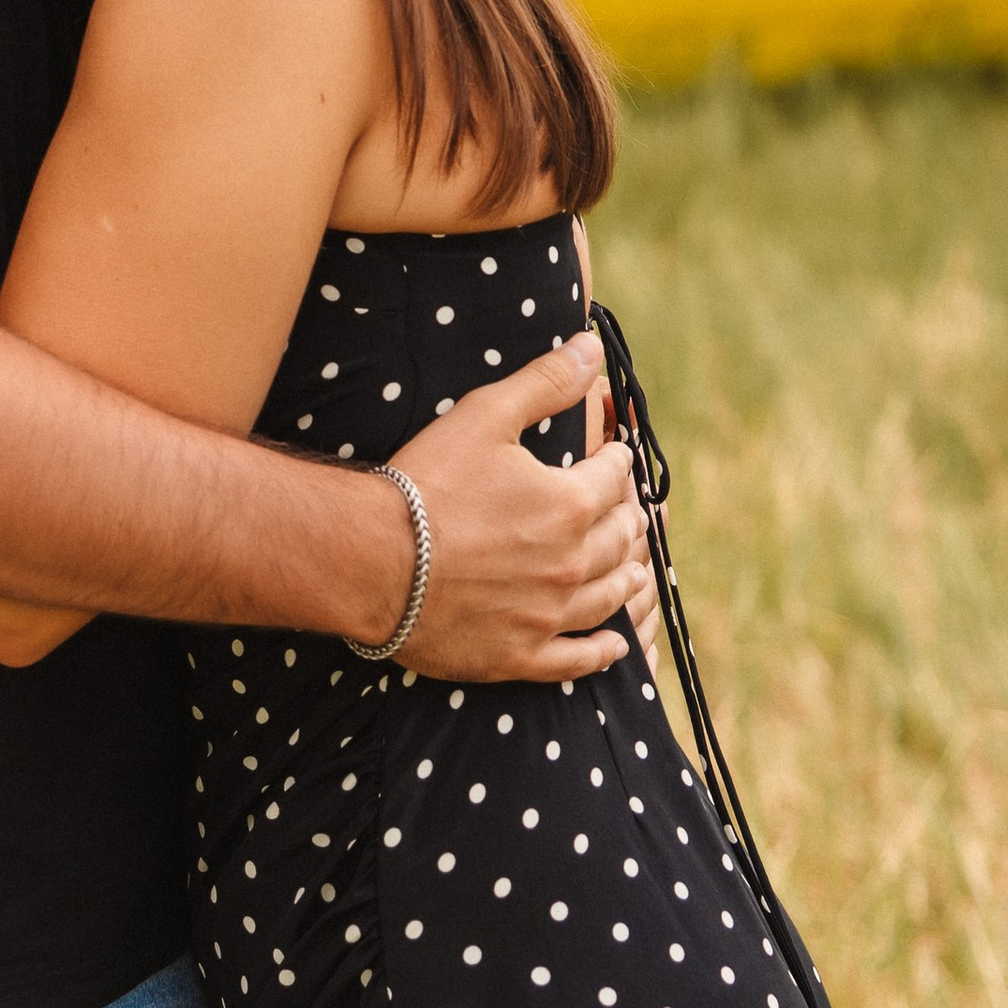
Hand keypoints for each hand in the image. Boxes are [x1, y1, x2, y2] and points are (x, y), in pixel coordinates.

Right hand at [389, 332, 647, 684]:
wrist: (374, 560)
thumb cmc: (428, 482)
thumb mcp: (486, 415)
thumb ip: (546, 382)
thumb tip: (593, 347)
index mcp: (570, 505)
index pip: (615, 478)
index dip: (618, 461)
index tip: (617, 456)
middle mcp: (570, 564)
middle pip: (619, 538)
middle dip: (628, 517)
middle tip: (627, 510)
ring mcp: (547, 615)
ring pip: (608, 598)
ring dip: (626, 578)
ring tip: (633, 571)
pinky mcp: (520, 655)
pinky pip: (577, 659)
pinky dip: (601, 651)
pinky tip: (614, 646)